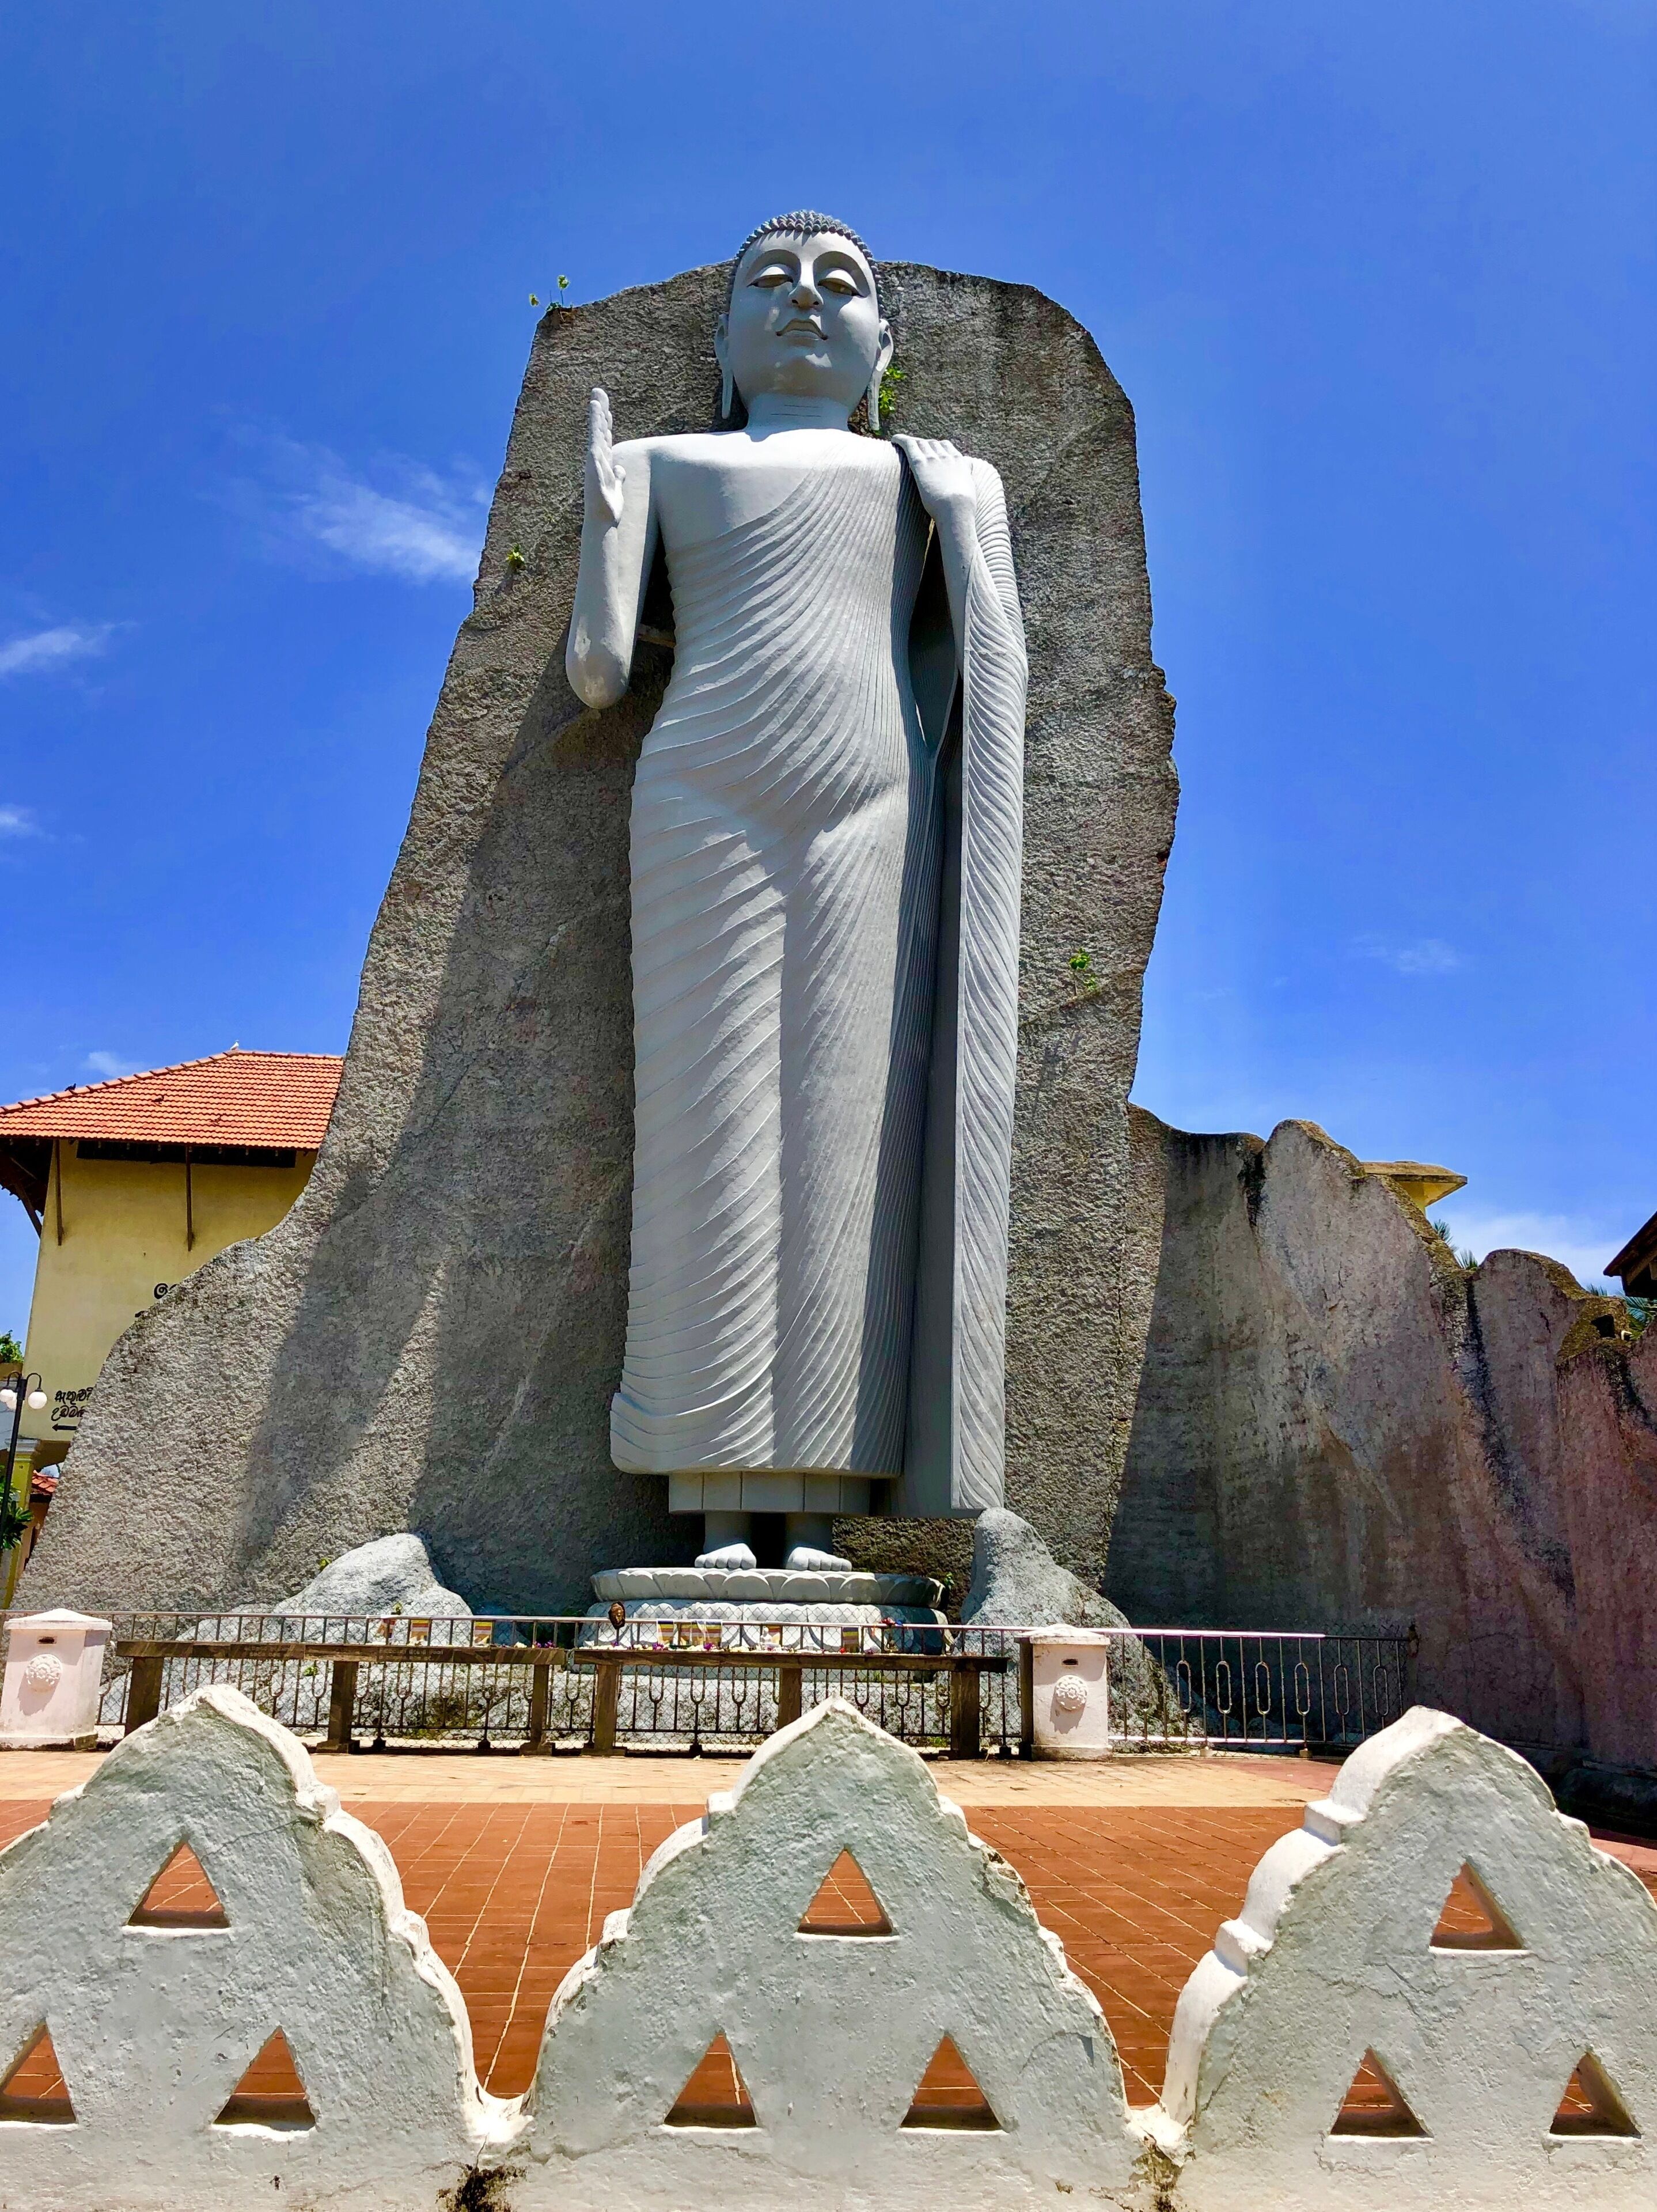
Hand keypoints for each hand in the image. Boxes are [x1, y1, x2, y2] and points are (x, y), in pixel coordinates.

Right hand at [586, 387, 625, 525]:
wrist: (603, 520)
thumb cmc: (609, 507)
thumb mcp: (617, 488)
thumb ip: (618, 476)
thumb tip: (620, 468)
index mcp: (604, 462)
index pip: (606, 437)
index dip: (606, 422)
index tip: (607, 407)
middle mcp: (598, 459)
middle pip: (600, 430)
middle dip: (600, 411)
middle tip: (599, 391)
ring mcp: (595, 461)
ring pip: (597, 432)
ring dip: (597, 414)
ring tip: (597, 397)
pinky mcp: (594, 463)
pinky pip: (596, 440)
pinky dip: (596, 425)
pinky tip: (596, 412)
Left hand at [893, 434, 975, 525]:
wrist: (956, 509)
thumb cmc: (963, 506)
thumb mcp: (970, 486)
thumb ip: (967, 473)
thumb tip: (968, 465)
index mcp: (959, 461)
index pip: (946, 447)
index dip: (937, 448)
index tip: (931, 452)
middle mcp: (946, 456)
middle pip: (932, 444)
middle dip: (924, 445)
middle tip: (914, 452)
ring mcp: (933, 458)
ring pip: (921, 443)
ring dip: (912, 444)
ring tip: (902, 445)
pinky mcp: (920, 463)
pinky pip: (909, 445)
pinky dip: (900, 440)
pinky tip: (893, 439)